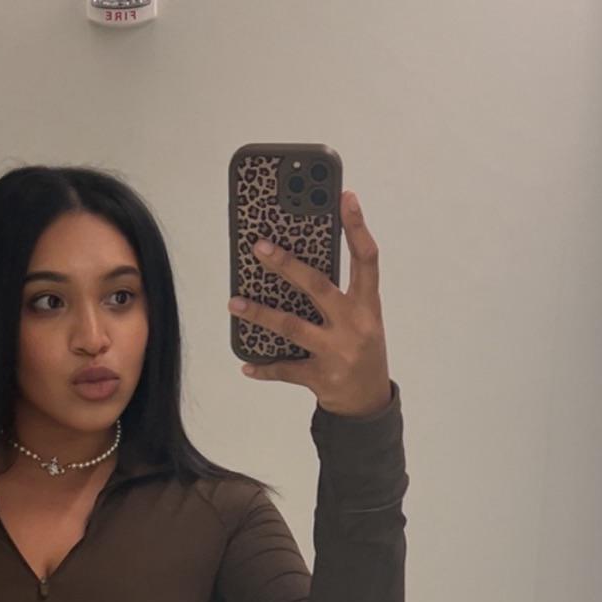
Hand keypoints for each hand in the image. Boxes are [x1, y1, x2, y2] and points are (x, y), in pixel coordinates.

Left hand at [229, 190, 392, 417]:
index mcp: (368, 305)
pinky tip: (246, 364)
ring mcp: (337, 352)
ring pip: (292, 327)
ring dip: (259, 313)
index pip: (366, 259)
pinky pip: (285, 370)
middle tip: (259, 247)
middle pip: (318, 287)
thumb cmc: (361, 348)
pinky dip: (264, 367)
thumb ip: (341, 291)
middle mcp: (354, 325)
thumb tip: (297, 261)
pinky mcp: (320, 378)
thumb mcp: (363, 317)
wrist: (369, 403)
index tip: (345, 198)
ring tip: (233, 302)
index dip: (357, 227)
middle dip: (287, 265)